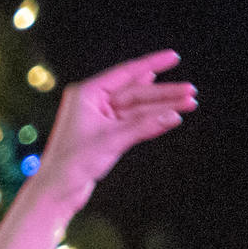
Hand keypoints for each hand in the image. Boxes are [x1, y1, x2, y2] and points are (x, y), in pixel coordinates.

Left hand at [29, 51, 196, 203]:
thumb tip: (174, 115)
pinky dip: (151, 121)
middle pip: (136, 92)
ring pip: (137, 109)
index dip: (152, 64)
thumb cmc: (73, 163)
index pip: (125, 74)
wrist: (56, 192)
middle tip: (191, 93)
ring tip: (189, 104)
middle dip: (164, 93)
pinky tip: (171, 115)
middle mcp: (92, 102)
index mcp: (86, 93)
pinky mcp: (104, 135)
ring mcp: (99, 118)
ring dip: (162, 108)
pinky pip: (133, 123)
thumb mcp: (112, 140)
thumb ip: (144, 126)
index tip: (174, 57)